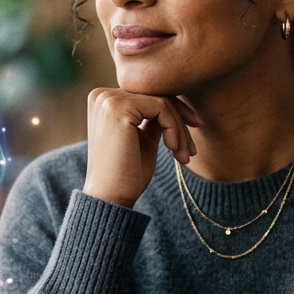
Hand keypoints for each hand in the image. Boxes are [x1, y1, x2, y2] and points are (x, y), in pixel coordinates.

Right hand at [83, 88, 202, 208]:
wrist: (111, 198)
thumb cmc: (126, 174)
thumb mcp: (143, 139)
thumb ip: (152, 119)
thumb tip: (174, 104)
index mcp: (104, 101)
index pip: (147, 96)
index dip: (174, 113)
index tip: (191, 133)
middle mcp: (102, 95)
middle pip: (156, 96)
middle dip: (180, 122)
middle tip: (191, 150)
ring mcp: (108, 99)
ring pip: (162, 102)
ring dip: (180, 130)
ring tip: (184, 156)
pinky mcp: (118, 107)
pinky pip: (161, 108)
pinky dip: (174, 128)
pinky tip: (173, 150)